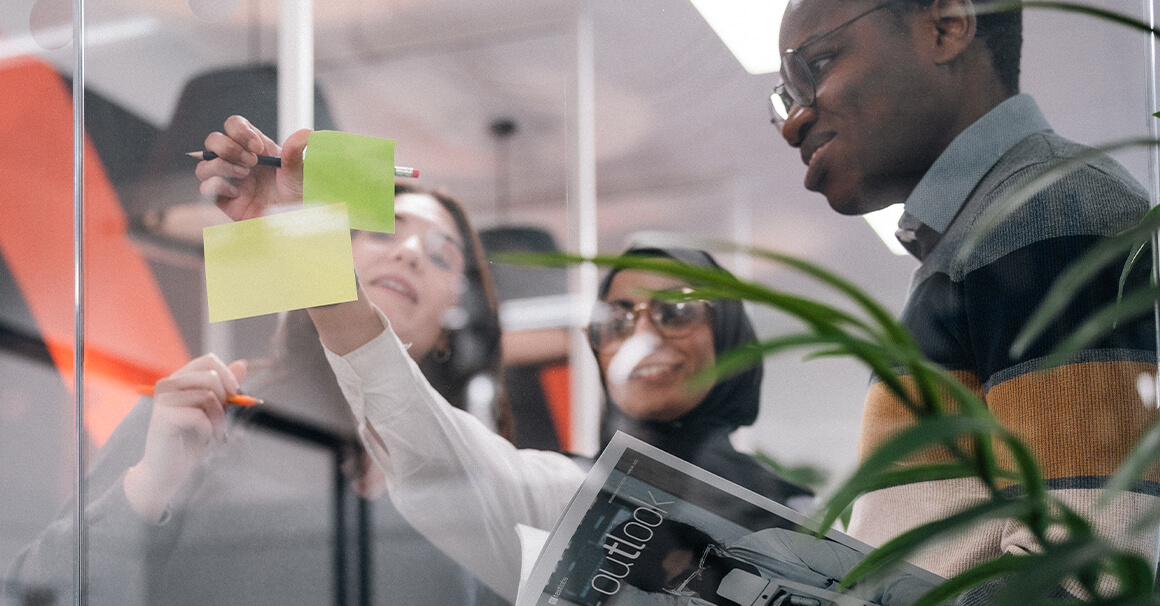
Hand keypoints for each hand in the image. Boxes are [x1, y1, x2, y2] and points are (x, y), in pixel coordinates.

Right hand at [123, 354, 247, 522]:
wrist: (170, 471)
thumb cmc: (193, 440)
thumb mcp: (217, 411)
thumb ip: (227, 389)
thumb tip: (243, 363)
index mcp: (181, 379)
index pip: (209, 360)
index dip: (228, 375)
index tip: (236, 395)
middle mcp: (169, 384)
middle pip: (211, 376)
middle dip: (226, 401)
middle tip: (223, 423)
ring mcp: (163, 399)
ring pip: (208, 396)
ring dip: (219, 420)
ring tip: (215, 434)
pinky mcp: (162, 416)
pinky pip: (199, 416)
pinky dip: (209, 431)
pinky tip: (204, 440)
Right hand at [194, 114, 311, 220]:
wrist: (292, 224)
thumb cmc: (296, 197)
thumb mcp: (299, 173)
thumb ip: (296, 153)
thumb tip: (305, 133)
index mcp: (254, 148)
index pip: (234, 126)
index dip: (240, 131)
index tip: (258, 147)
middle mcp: (237, 161)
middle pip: (213, 140)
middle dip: (229, 147)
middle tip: (252, 162)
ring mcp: (228, 180)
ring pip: (204, 164)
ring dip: (221, 165)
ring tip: (244, 175)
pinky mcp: (223, 200)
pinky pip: (206, 187)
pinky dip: (218, 186)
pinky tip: (238, 193)